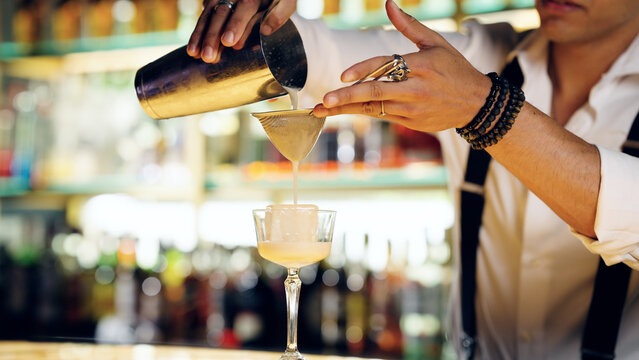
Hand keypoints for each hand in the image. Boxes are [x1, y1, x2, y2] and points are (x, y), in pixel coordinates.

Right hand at [186, 0, 296, 62]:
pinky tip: (192, 49)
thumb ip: (279, 14)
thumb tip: (266, 31)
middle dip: (213, 35)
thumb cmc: (276, 0)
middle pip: (221, 12)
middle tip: (209, 56)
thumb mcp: (285, 2)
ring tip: (195, 55)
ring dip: (200, 36)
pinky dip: (196, 34)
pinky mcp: (214, 3)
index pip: (245, 7)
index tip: (228, 42)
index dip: (236, 24)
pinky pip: (203, 18)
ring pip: (208, 15)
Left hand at [313, 0, 490, 132]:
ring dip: (347, 110)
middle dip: (348, 98)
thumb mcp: (436, 43)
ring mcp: (413, 109)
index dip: (364, 71)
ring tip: (322, 111)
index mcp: (422, 65)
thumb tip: (389, 3)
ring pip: (375, 109)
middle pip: (376, 93)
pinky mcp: (412, 122)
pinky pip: (383, 117)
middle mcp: (416, 89)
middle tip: (325, 101)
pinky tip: (345, 111)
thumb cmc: (455, 69)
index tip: (343, 76)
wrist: (477, 103)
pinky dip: (364, 113)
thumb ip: (409, 25)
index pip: (387, 66)